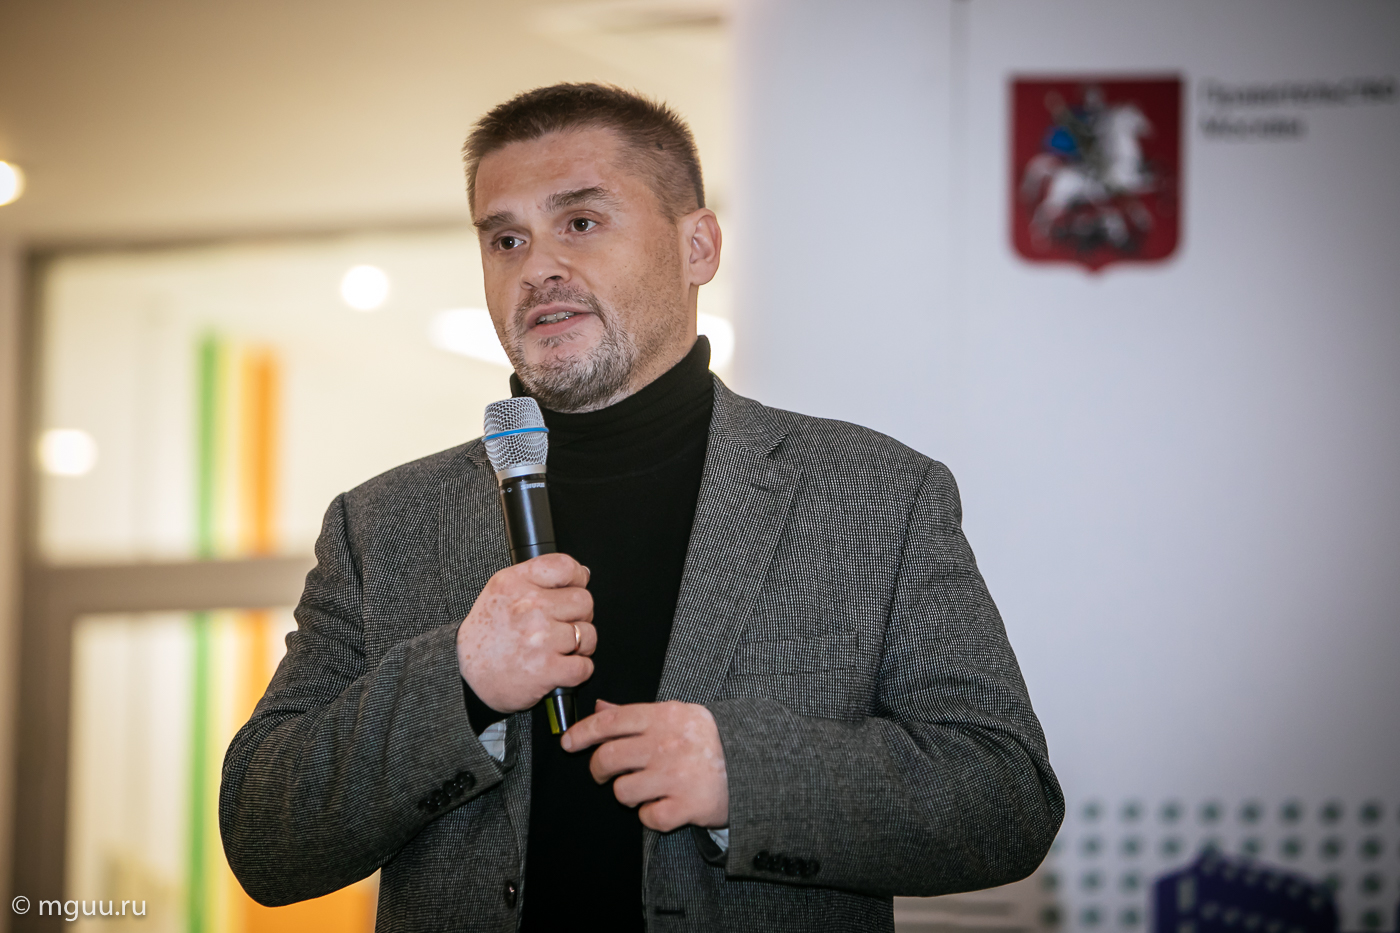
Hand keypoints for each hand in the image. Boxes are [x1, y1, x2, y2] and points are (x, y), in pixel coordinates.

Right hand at [456, 553, 596, 713]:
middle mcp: (528, 608)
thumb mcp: (501, 591)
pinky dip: (579, 670)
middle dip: (579, 615)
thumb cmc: (486, 635)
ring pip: (588, 634)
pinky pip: (584, 666)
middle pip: (584, 601)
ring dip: (580, 646)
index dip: (577, 579)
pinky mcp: (546, 669)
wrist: (463, 673)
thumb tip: (582, 574)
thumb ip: (539, 578)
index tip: (573, 589)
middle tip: (561, 626)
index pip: (565, 567)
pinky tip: (561, 667)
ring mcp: (539, 638)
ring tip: (559, 649)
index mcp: (515, 584)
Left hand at [562, 699, 728, 831]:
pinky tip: (665, 805)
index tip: (568, 742)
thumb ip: (636, 714)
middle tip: (603, 774)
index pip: (611, 722)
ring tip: (645, 789)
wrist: (754, 766)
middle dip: (598, 769)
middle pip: (608, 758)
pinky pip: (647, 817)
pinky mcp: (686, 807)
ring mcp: (676, 776)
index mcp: (663, 716)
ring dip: (628, 794)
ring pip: (623, 791)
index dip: (583, 732)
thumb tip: (600, 707)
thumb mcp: (677, 715)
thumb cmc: (708, 740)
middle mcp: (666, 744)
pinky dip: (651, 815)